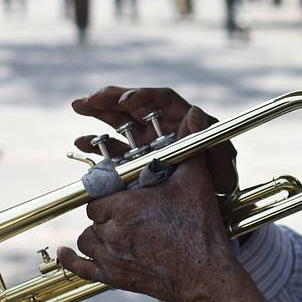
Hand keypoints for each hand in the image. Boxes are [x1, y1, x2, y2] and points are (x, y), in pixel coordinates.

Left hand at [57, 158, 267, 301]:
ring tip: (119, 232)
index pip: (100, 194)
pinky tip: (63, 253)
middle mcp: (113, 231)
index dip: (112, 194)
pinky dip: (71, 260)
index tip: (126, 195)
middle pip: (95, 215)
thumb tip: (195, 113)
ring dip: (99, 234)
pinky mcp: (114, 278)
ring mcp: (111, 257)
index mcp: (126, 205)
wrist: (206, 275)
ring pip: (88, 239)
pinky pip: (82, 268)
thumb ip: (190, 146)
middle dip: (108, 213)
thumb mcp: (195, 182)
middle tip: (130, 214)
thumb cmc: (201, 227)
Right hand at [70, 86, 237, 192]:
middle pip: (134, 104)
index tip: (126, 101)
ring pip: (120, 120)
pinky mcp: (134, 158)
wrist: (211, 205)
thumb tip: (194, 113)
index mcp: (183, 120)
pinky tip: (81, 143)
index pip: (161, 100)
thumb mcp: (222, 163)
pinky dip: (97, 143)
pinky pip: (113, 148)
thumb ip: (209, 140)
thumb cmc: (220, 179)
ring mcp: (146, 141)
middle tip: (89, 98)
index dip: (143, 96)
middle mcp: (162, 126)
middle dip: (111, 98)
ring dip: (98, 111)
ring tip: (79, 105)